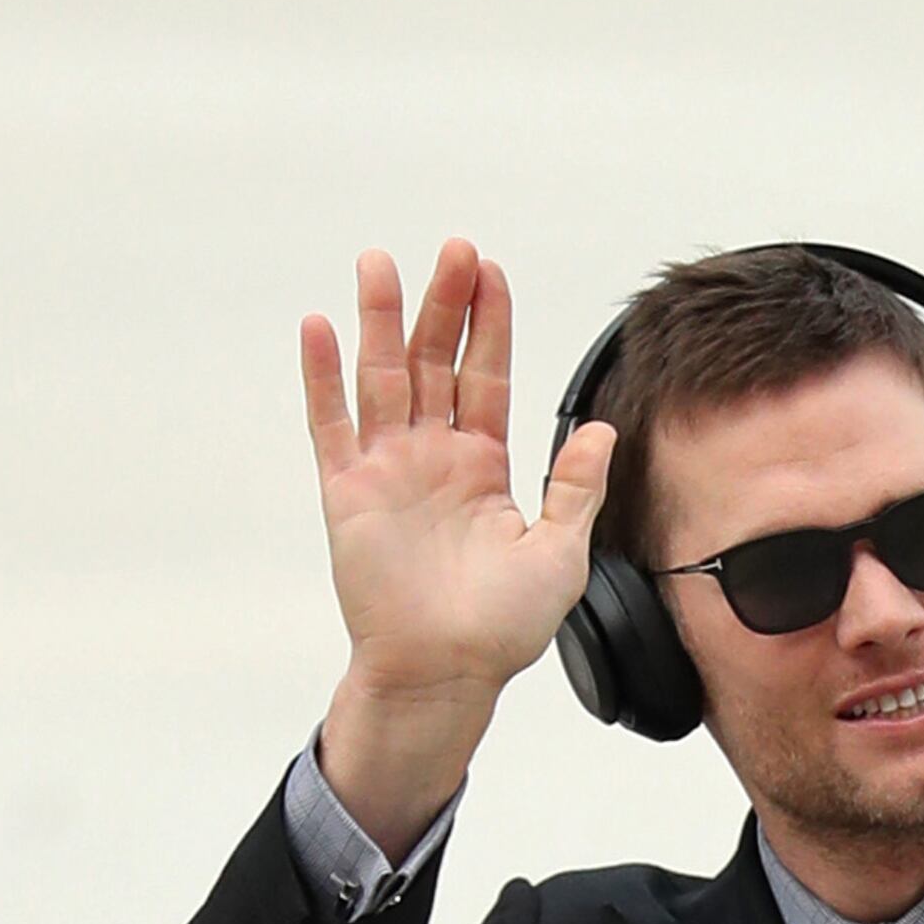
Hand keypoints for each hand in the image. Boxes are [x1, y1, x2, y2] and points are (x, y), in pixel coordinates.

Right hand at [298, 238, 616, 847]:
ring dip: (379, 319)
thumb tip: (601, 431)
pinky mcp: (349, 494)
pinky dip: (324, 378)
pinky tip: (322, 328)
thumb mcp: (560, 555)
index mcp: (482, 465)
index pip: (485, 375)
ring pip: (382, 377)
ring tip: (379, 262)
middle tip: (452, 249)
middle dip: (442, 303)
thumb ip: (576, 488)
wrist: (445, 674)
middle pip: (434, 360)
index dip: (488, 323)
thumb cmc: (501, 630)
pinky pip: (331, 424)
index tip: (490, 271)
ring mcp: (388, 470)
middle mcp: (433, 457)